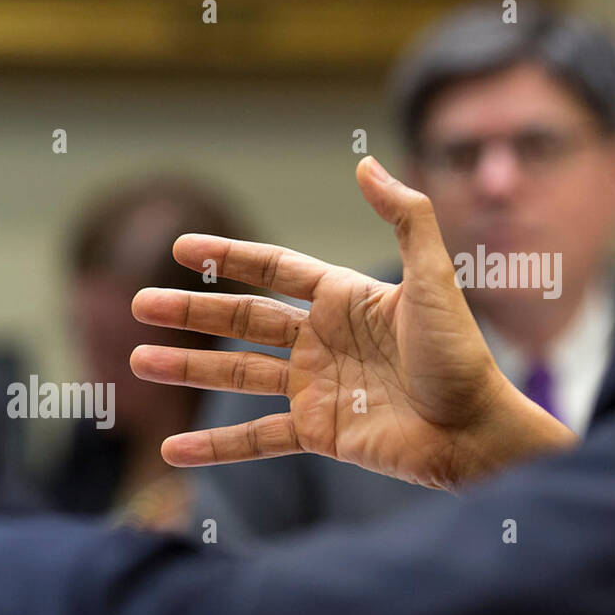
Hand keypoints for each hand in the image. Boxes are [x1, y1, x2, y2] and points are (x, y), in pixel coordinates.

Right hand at [129, 156, 576, 490]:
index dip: (226, 256)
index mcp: (342, 299)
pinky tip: (173, 450)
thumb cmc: (460, 354)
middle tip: (139, 304)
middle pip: (241, 319)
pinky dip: (214, 445)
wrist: (475, 431)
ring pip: (236, 374)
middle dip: (190, 311)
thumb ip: (405, 216)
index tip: (180, 247)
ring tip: (139, 360)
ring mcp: (314, 388)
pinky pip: (255, 438)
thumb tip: (364, 164)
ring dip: (188, 368)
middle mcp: (321, 340)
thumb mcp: (433, 278)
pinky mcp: (316, 432)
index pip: (273, 269)